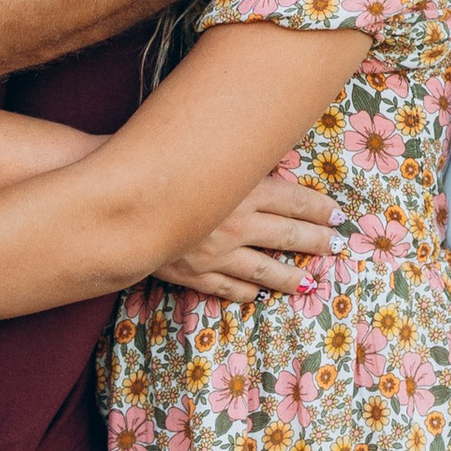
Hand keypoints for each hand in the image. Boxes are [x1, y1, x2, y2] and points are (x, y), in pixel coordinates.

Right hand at [157, 172, 341, 300]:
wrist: (114, 196)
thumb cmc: (161, 165)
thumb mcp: (208, 154)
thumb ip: (240, 161)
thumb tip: (274, 157)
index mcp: (243, 190)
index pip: (294, 202)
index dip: (319, 210)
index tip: (337, 216)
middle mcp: (235, 223)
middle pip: (288, 236)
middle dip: (315, 243)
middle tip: (334, 247)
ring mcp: (214, 252)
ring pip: (264, 271)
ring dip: (290, 277)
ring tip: (308, 283)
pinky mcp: (191, 272)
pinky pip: (226, 288)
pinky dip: (244, 293)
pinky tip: (256, 295)